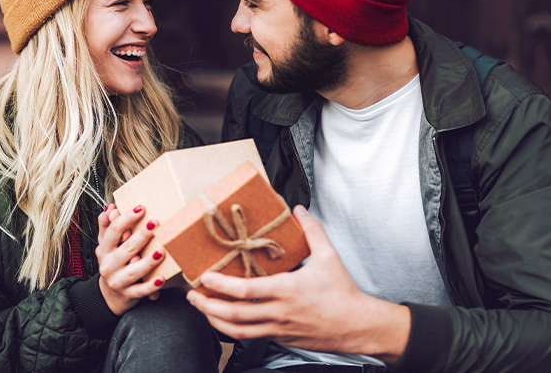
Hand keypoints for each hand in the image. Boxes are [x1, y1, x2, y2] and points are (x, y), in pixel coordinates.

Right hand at [96, 203, 165, 314]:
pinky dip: (150, 286)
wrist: (109, 295)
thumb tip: (110, 207)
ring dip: (148, 261)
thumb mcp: (106, 245)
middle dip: (141, 236)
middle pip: (126, 249)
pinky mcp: (128, 294)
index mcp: (104, 250)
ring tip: (161, 251)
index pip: (113, 231)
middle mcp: (109, 265)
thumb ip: (107, 226)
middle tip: (155, 223)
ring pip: (133, 271)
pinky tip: (161, 279)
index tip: (140, 208)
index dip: (126, 219)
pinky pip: (141, 291)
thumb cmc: (112, 264)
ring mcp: (118, 281)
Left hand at [186, 205, 409, 362]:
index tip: (205, 277)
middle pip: (233, 315)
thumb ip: (312, 231)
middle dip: (207, 306)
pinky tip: (225, 319)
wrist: (358, 327)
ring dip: (215, 321)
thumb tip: (299, 210)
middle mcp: (278, 313)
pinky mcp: (281, 340)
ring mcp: (278, 329)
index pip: (245, 291)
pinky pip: (251, 337)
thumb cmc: (343, 293)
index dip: (221, 285)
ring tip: (202, 309)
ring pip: (238, 332)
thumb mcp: (329, 257)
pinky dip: (234, 329)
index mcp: (286, 290)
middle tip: (192, 296)